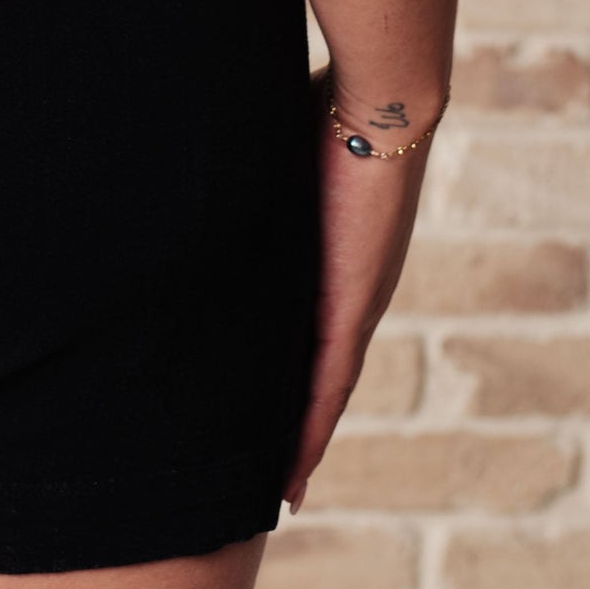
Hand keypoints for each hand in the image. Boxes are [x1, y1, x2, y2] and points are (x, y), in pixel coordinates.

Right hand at [283, 77, 435, 510]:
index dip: (292, 365)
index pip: (312, 323)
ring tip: (275, 489)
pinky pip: (328, 388)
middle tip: (270, 468)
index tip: (271, 401)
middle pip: (319, 369)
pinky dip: (309, 434)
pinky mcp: (352, 309)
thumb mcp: (280, 143)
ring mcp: (357, 301)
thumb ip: (253, 159)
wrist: (385, 103)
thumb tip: (204, 133)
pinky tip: (291, 475)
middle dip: (294, 417)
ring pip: (324, 390)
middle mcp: (355, 286)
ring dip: (300, 439)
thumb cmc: (334, 98)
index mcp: (339, 251)